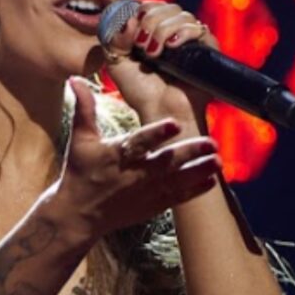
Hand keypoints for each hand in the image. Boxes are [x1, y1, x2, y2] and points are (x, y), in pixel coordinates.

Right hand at [46, 78, 222, 241]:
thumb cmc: (80, 173)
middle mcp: (133, 174)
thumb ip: (84, 108)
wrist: (78, 215)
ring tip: (218, 161)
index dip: (156, 134)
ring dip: (198, 171)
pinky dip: (194, 191)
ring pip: (176, 181)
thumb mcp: (80, 140)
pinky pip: (177, 198)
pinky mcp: (151, 206)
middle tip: (211, 143)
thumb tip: (76, 78)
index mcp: (116, 155)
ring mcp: (145, 192)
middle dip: (189, 153)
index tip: (174, 123)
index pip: (138, 142)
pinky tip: (212, 181)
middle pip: (165, 162)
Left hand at [92, 0, 215, 126]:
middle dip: (150, 21)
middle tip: (141, 45)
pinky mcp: (207, 48)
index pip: (152, 5)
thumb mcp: (117, 63)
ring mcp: (191, 40)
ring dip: (162, 30)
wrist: (163, 112)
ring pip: (180, 14)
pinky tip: (172, 47)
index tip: (132, 29)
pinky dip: (182, 33)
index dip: (142, 10)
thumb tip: (129, 19)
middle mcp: (174, 33)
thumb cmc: (142, 92)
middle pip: (165, 6)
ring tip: (154, 54)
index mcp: (154, 32)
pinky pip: (197, 28)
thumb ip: (114, 38)